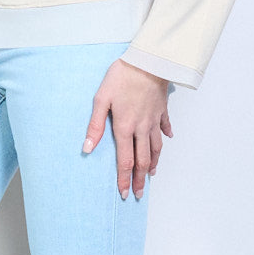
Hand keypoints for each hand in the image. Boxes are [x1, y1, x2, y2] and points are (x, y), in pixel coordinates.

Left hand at [82, 57, 173, 198]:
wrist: (148, 61)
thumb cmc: (122, 77)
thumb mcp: (101, 99)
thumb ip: (95, 126)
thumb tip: (87, 148)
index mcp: (125, 127)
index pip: (125, 160)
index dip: (124, 179)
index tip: (124, 193)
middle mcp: (142, 128)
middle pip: (143, 159)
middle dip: (140, 179)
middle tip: (139, 193)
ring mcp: (154, 119)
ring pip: (156, 147)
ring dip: (154, 163)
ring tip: (152, 173)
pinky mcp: (162, 109)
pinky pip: (164, 126)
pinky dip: (165, 135)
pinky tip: (167, 138)